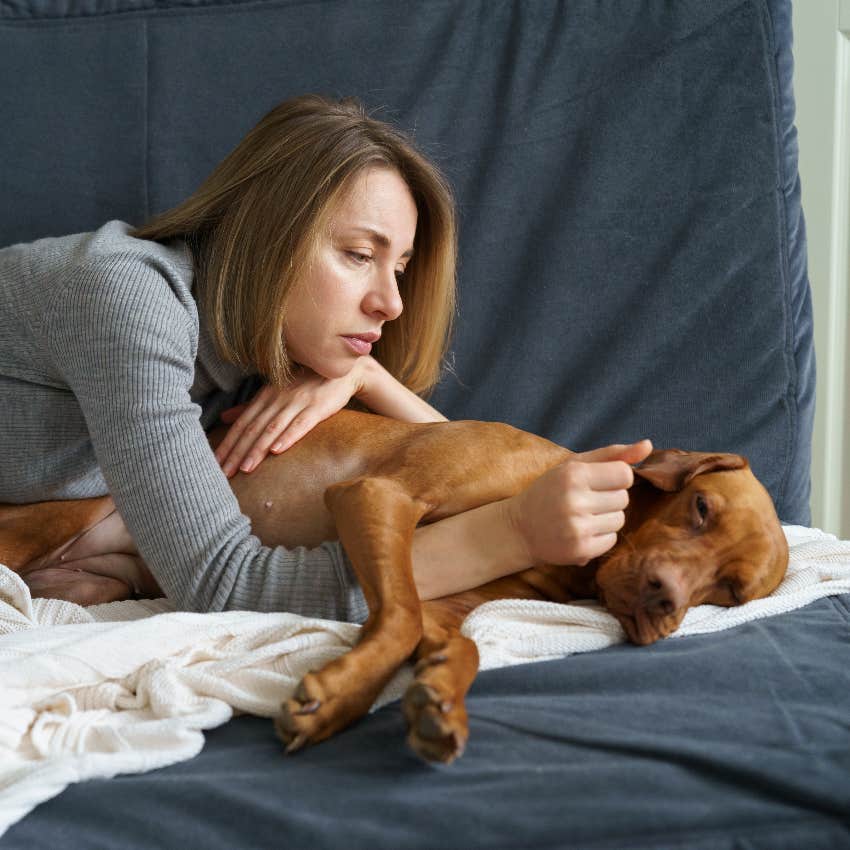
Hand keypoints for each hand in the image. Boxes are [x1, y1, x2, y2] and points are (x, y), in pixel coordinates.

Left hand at [214, 361, 370, 476]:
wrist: (342, 371)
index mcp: (265, 396)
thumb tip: (224, 418)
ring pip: (272, 429)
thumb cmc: (307, 383)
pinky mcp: (317, 407)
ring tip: (245, 469)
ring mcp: (297, 402)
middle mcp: (277, 398)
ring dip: (257, 449)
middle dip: (237, 452)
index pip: (241, 423)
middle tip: (223, 473)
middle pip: (253, 428)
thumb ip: (251, 407)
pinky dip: (288, 437)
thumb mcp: (276, 392)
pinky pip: (300, 424)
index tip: (215, 463)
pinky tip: (277, 450)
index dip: (227, 443)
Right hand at [506, 440, 652, 565]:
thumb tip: (648, 445)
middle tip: (585, 501)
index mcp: (573, 474)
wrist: (519, 529)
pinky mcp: (580, 550)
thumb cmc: (549, 492)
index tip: (597, 482)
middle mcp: (575, 500)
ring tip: (582, 516)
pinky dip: (601, 537)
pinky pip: (612, 540)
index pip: (625, 474)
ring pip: (620, 520)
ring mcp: (577, 527)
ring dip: (606, 518)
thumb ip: (611, 454)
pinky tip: (581, 532)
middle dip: (609, 499)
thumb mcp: (573, 466)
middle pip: (624, 498)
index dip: (615, 478)